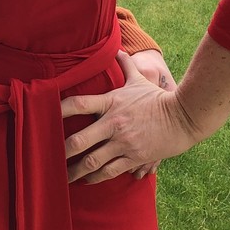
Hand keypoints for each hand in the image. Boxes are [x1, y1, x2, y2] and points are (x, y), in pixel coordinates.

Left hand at [60, 52, 199, 184]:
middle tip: (49, 158)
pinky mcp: (134, 157)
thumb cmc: (158, 99)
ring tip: (64, 177)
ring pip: (92, 161)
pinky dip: (96, 177)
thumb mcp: (140, 80)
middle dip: (62, 152)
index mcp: (111, 103)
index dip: (59, 110)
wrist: (184, 118)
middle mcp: (113, 123)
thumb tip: (118, 49)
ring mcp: (123, 143)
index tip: (45, 117)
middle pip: (79, 140)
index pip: (78, 104)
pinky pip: (109, 171)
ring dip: (75, 171)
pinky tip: (87, 180)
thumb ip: (125, 66)